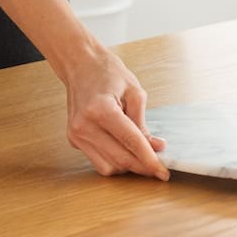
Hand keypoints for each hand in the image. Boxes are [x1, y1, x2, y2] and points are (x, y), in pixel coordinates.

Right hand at [65, 46, 169, 179]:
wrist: (80, 65)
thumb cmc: (107, 73)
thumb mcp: (134, 92)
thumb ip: (143, 123)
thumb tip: (156, 148)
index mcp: (101, 109)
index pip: (131, 142)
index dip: (150, 159)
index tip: (163, 172)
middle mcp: (84, 125)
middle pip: (119, 158)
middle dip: (142, 167)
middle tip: (158, 168)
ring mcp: (76, 134)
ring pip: (108, 166)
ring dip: (128, 166)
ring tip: (142, 157)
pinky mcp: (73, 139)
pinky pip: (98, 160)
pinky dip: (114, 161)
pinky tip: (124, 151)